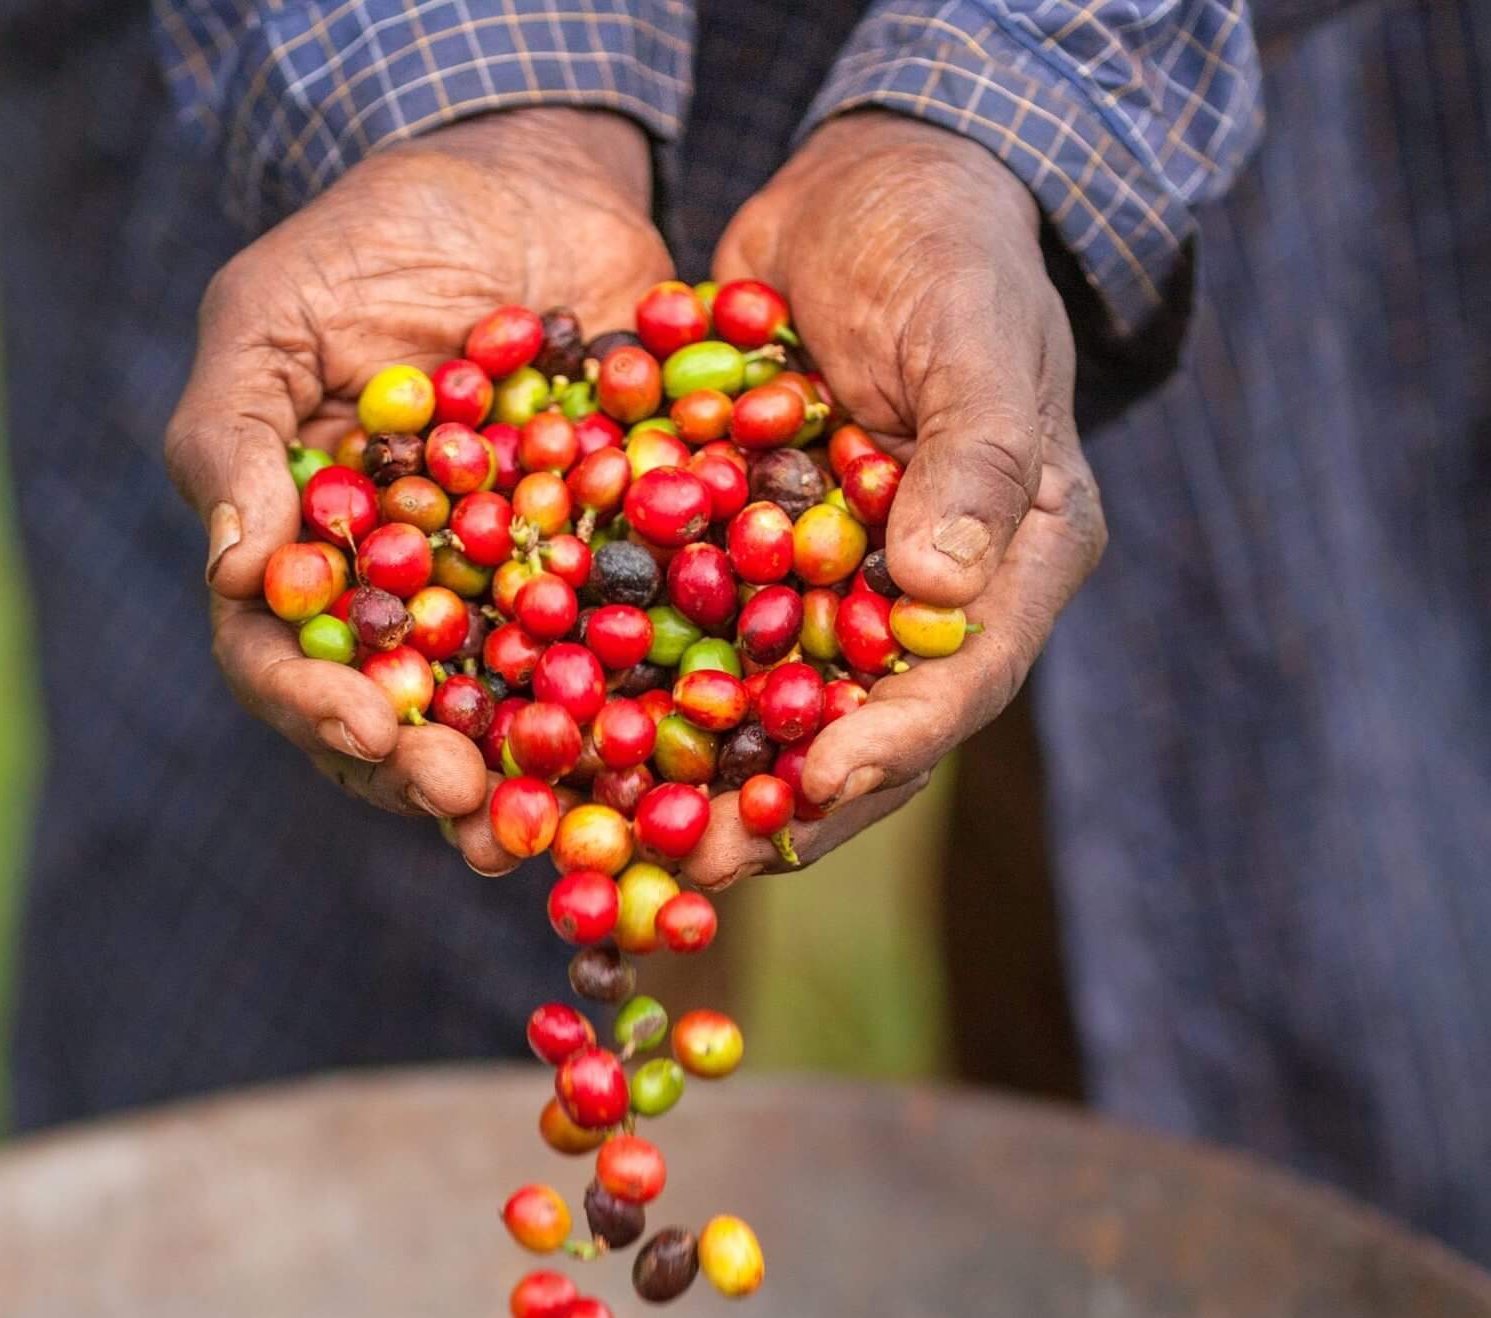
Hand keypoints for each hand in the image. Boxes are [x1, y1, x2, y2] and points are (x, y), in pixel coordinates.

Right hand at [165, 110, 672, 839]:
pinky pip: (622, 656)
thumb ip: (235, 441)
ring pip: (507, 721)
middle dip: (431, 777)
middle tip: (476, 813)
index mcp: (306, 568)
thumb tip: (238, 573)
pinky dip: (640, 707)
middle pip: (399, 726)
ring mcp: (504, 605)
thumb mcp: (271, 319)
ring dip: (532, 782)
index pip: (284, 668)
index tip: (372, 731)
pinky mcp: (605, 579)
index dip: (321, 711)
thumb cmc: (366, 240)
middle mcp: (401, 610)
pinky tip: (668, 747)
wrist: (526, 175)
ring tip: (560, 828)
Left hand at [677, 112, 1106, 890]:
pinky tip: (567, 735)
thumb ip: (977, 454)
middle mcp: (916, 606)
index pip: (956, 687)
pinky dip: (640, 691)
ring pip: (764, 713)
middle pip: (851, 734)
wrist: (864, 189)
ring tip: (621, 840)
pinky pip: (694, 645)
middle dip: (774, 810)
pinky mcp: (747, 567)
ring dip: (696, 781)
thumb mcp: (979, 335)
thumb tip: (937, 592)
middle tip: (692, 870)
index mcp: (1008, 567)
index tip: (811, 795)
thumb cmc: (949, 248)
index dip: (886, 752)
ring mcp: (828, 593)